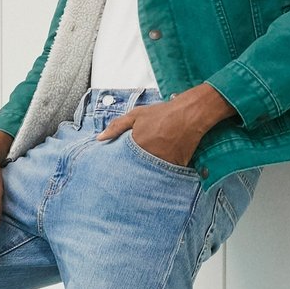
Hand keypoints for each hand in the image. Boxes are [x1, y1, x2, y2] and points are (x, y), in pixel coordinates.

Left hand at [96, 83, 235, 166]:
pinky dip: (165, 174)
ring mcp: (163, 163)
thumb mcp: (136, 115)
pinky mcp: (177, 166)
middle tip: (132, 175)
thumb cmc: (163, 113)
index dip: (121, 167)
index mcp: (136, 145)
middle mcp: (149, 156)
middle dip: (134, 173)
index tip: (118, 171)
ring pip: (152, 175)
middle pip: (137, 171)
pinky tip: (163, 170)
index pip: (123, 163)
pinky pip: (168, 175)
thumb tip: (100, 138)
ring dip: (150, 174)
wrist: (189, 114)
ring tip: (149, 172)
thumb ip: (116, 126)